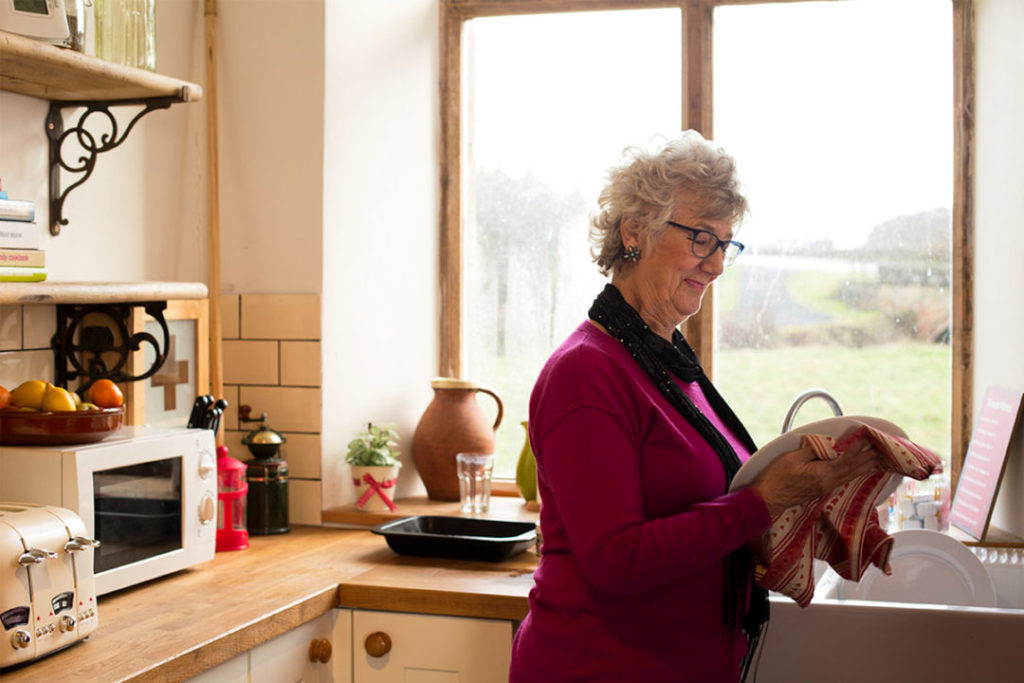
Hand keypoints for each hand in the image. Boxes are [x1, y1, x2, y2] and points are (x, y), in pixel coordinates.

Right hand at [751, 436, 886, 516]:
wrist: (769, 499)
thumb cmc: (777, 478)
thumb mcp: (793, 458)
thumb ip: (813, 449)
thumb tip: (828, 443)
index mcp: (823, 473)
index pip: (846, 458)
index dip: (858, 447)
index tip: (869, 437)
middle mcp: (829, 482)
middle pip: (854, 469)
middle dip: (870, 458)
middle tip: (885, 450)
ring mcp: (826, 487)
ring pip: (851, 475)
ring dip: (866, 467)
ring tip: (879, 460)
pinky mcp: (822, 490)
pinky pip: (845, 479)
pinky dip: (855, 472)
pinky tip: (859, 471)